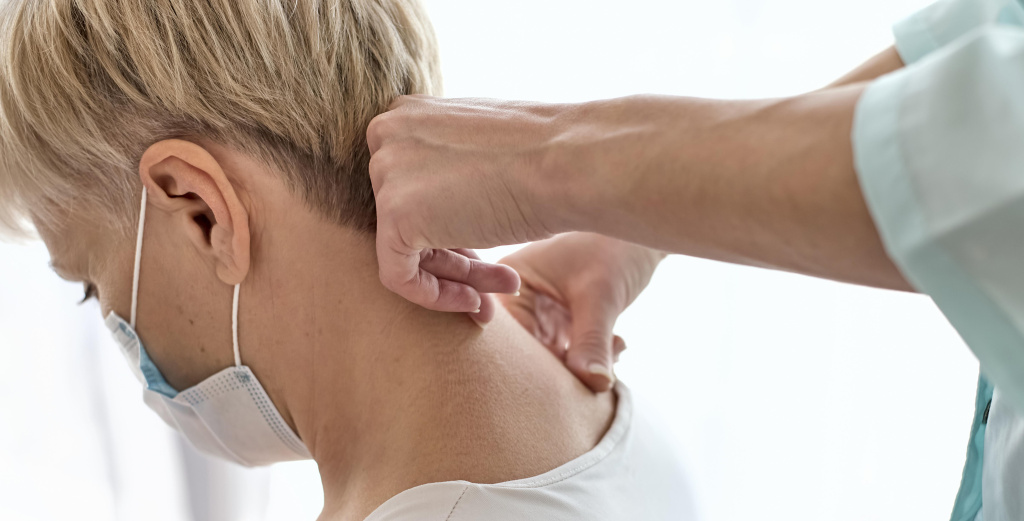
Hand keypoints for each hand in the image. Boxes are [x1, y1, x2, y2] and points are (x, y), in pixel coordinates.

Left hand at [367, 96, 581, 316]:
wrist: (569, 163)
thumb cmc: (546, 155)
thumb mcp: (484, 150)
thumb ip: (450, 166)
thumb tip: (438, 205)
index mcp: (407, 113)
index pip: (411, 188)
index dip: (449, 225)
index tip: (485, 249)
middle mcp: (386, 136)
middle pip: (408, 218)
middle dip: (455, 255)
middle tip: (497, 280)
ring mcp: (386, 173)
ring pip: (407, 248)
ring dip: (457, 277)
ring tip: (502, 290)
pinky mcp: (393, 215)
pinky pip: (399, 276)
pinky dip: (434, 296)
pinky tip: (476, 300)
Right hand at [497, 233, 664, 391]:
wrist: (645, 234)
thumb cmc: (616, 248)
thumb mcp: (601, 296)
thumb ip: (592, 341)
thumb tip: (594, 383)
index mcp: (508, 281)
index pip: (505, 337)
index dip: (529, 366)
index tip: (561, 384)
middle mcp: (515, 298)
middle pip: (524, 353)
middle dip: (561, 367)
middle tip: (595, 373)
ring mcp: (538, 312)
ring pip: (548, 359)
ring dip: (581, 364)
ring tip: (612, 348)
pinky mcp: (559, 322)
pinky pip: (567, 355)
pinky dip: (591, 357)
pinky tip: (616, 344)